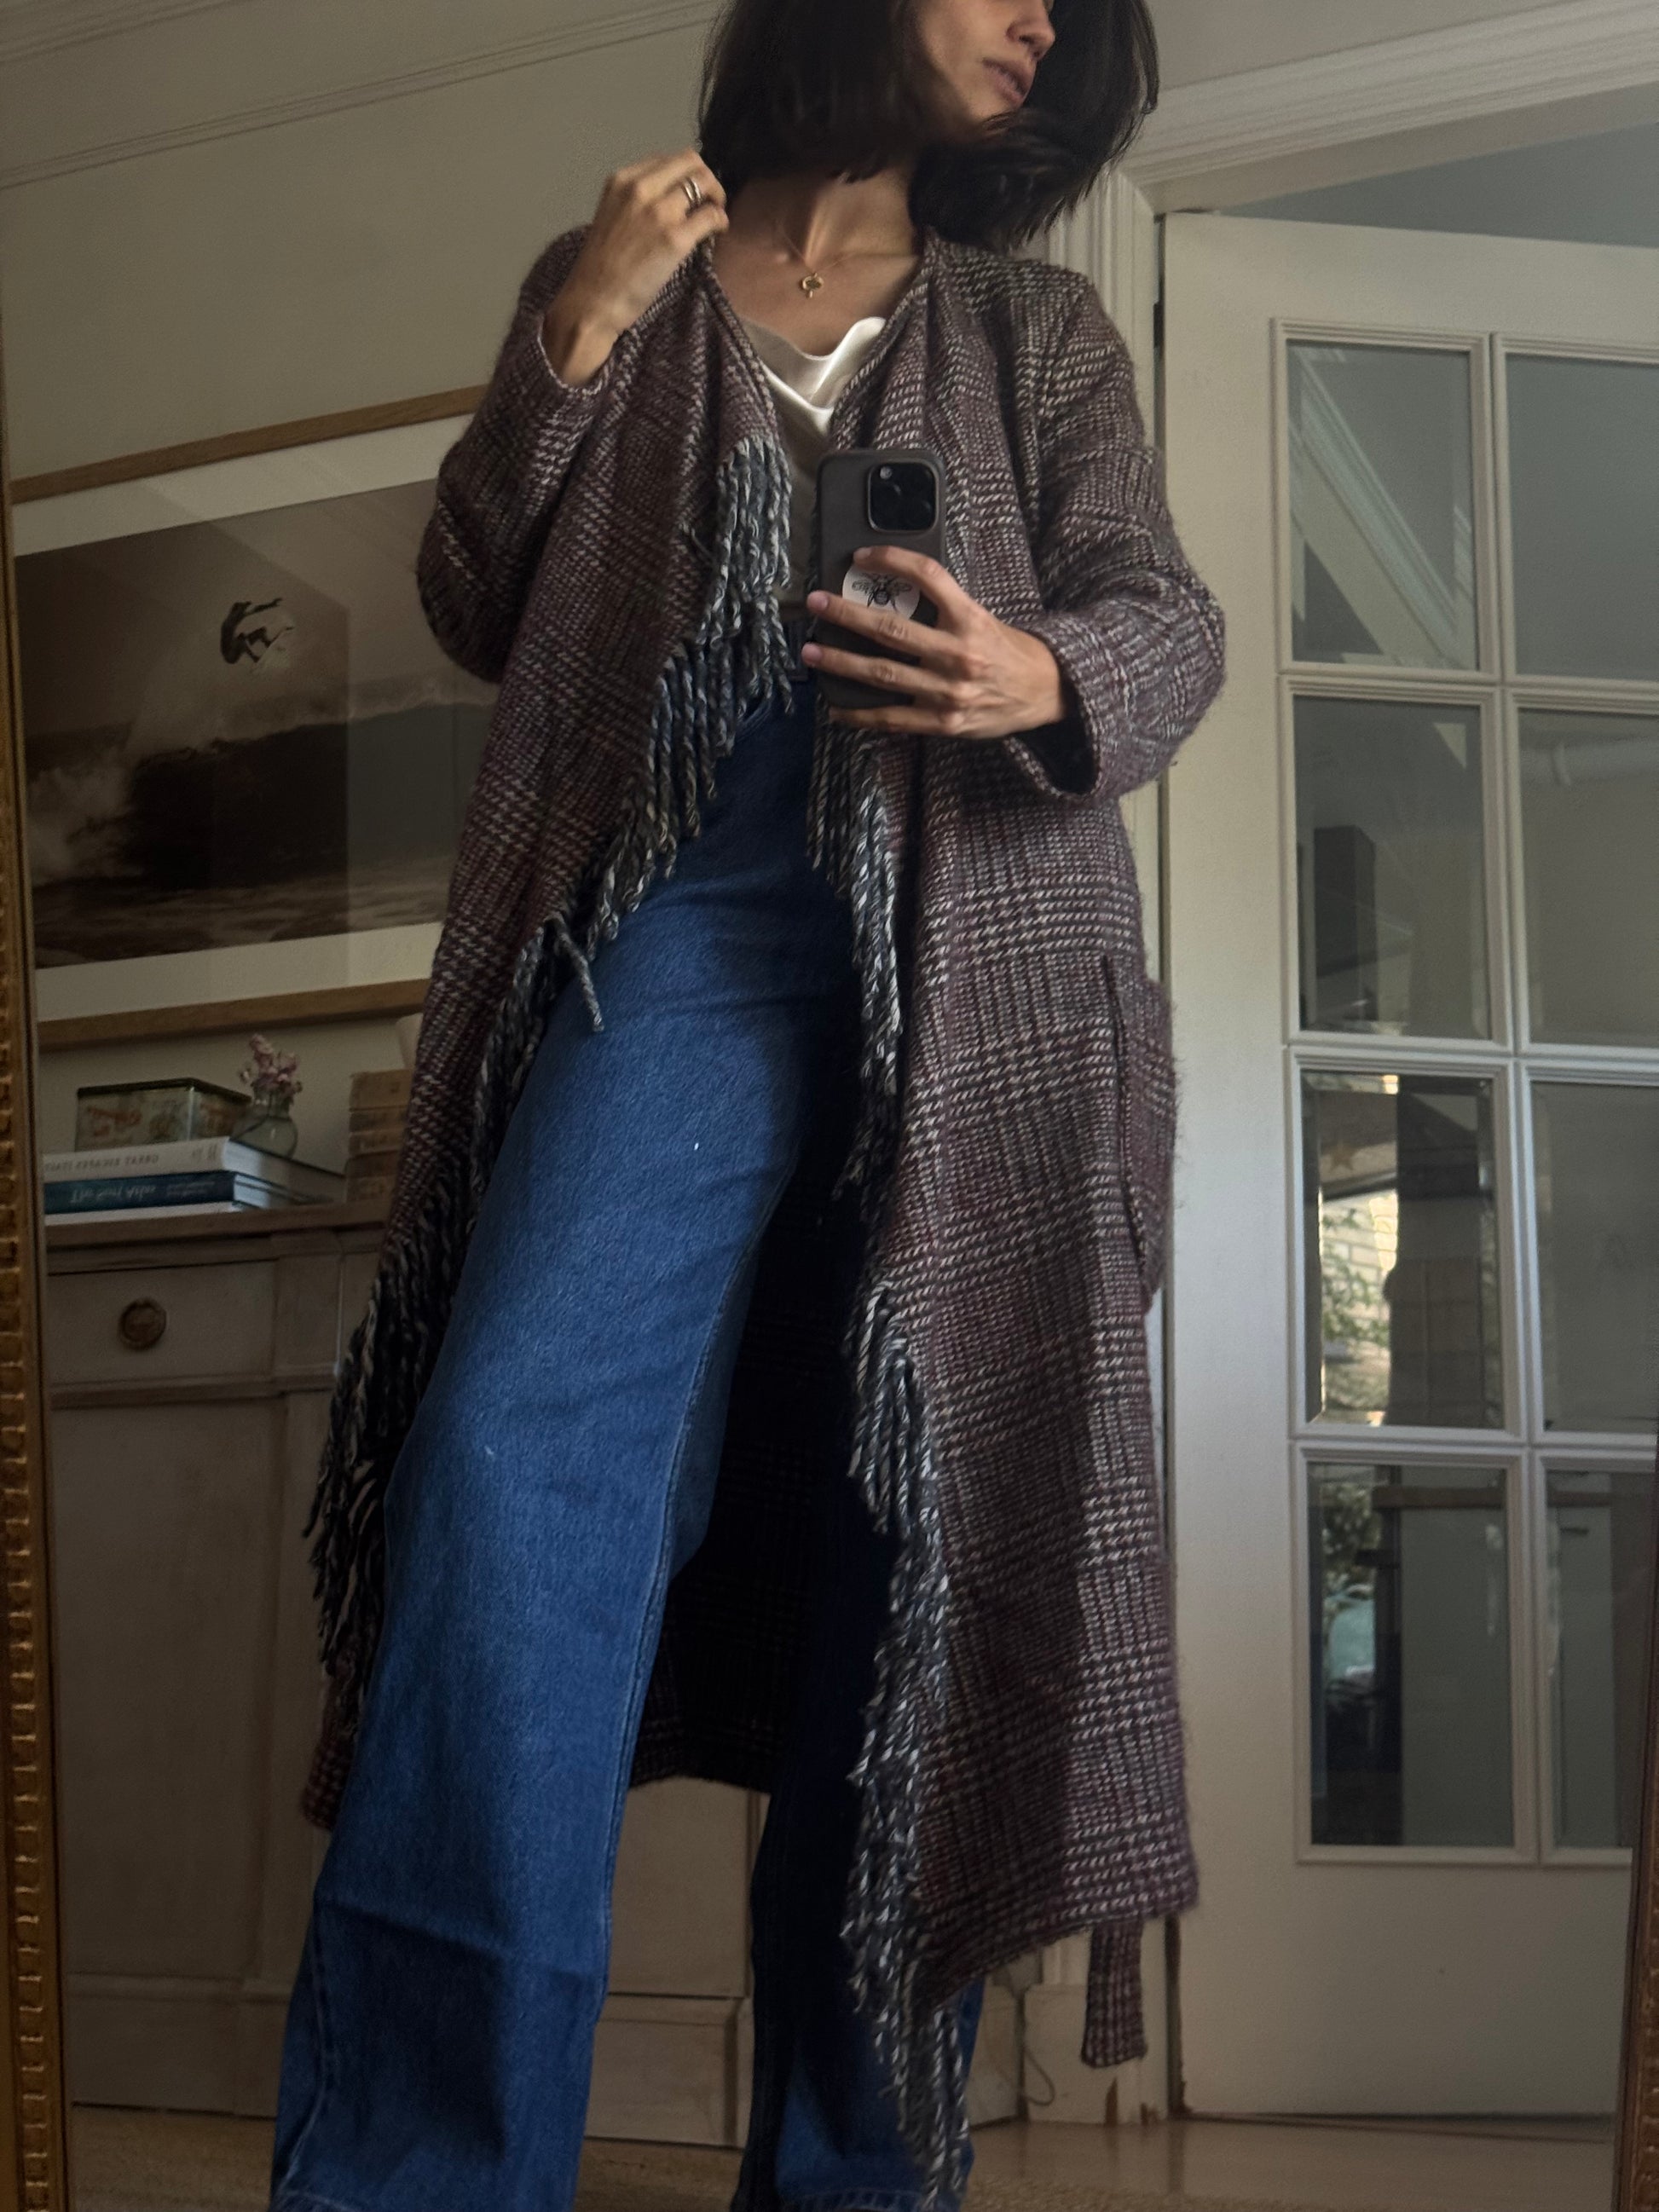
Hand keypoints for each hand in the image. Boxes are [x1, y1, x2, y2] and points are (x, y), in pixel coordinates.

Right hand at [542, 148, 727, 385]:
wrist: (591, 302)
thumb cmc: (600, 269)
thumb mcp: (612, 217)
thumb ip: (637, 201)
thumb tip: (672, 198)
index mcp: (622, 180)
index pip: (668, 160)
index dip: (686, 174)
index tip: (691, 193)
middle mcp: (640, 188)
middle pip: (691, 162)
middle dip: (706, 179)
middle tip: (711, 201)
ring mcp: (658, 212)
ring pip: (705, 183)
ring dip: (716, 198)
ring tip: (713, 218)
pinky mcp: (675, 239)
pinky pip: (711, 216)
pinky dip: (720, 221)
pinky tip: (717, 232)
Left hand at [802, 547, 1069, 738]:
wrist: (1044, 693)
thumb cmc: (1007, 651)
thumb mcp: (982, 617)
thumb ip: (943, 608)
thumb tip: (891, 592)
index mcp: (970, 619)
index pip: (927, 577)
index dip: (892, 562)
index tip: (861, 557)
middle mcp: (958, 654)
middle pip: (891, 630)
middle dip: (846, 615)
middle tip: (816, 603)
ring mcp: (948, 692)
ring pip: (883, 674)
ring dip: (841, 662)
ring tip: (811, 652)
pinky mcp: (943, 722)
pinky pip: (893, 719)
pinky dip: (860, 715)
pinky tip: (836, 709)